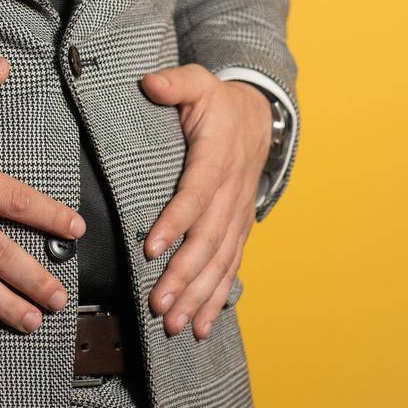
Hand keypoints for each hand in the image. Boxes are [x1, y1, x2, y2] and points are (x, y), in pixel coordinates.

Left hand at [138, 64, 271, 340]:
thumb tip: (149, 83)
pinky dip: (217, 299)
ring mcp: (237, 216)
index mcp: (216, 158)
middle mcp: (230, 193)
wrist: (258, 117)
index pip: (196, 193)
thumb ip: (174, 83)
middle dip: (183, 276)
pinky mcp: (238, 230)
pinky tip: (202, 326)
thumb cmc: (217, 102)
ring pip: (219, 262)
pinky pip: (230, 268)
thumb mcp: (197, 81)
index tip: (152, 246)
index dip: (176, 220)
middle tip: (158, 303)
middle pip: (207, 240)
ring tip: (175, 323)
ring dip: (198, 296)